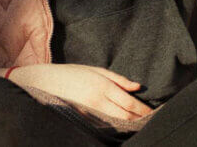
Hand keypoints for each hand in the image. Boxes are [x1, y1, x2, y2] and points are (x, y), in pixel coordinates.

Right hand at [6, 63, 153, 119]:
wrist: (43, 82)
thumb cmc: (72, 73)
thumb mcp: (96, 70)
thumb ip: (119, 79)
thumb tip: (138, 87)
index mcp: (103, 87)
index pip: (130, 103)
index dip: (143, 110)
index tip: (153, 112)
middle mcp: (97, 102)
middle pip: (125, 116)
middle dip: (139, 119)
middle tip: (151, 121)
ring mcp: (89, 113)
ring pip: (115, 123)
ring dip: (128, 125)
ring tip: (140, 125)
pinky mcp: (82, 119)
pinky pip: (102, 125)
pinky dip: (114, 127)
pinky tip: (121, 127)